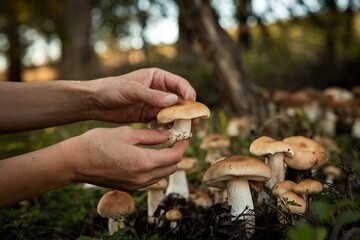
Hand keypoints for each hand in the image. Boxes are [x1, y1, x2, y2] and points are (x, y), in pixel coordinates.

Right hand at [70, 126, 188, 189]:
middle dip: (176, 153)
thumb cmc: (98, 143)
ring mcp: (136, 184)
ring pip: (162, 174)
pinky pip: (151, 179)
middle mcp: (143, 178)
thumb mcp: (127, 133)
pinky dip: (155, 168)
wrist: (75, 162)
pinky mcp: (129, 187)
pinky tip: (148, 155)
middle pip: (171, 167)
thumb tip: (167, 135)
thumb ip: (150, 136)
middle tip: (173, 138)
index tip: (183, 135)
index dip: (182, 144)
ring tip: (162, 146)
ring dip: (166, 161)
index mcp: (145, 162)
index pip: (175, 156)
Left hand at [89, 68, 195, 122]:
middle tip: (194, 122)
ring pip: (172, 113)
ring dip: (177, 121)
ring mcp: (154, 104)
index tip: (192, 103)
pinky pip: (162, 122)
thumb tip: (174, 100)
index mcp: (157, 77)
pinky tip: (162, 133)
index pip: (179, 84)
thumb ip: (153, 95)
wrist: (95, 102)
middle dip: (187, 111)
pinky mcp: (148, 116)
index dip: (188, 93)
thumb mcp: (132, 90)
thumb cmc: (112, 89)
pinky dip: (165, 128)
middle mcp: (159, 90)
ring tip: (181, 130)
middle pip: (179, 100)